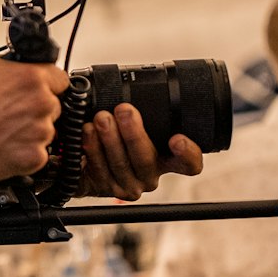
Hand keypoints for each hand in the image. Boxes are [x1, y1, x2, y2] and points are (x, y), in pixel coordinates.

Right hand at [0, 46, 68, 181]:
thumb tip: (5, 62)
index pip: (60, 79)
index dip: (46, 84)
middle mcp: (40, 104)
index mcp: (32, 77)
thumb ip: (0, 59)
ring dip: (29, 132)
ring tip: (1, 131)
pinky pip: (38, 155)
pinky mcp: (32, 159)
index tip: (37, 91)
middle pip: (53, 106)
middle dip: (35, 110)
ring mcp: (38, 133)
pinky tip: (2, 146)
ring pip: (45, 132)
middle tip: (10, 113)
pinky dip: (23, 154)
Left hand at [78, 102, 203, 199]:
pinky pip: (100, 170)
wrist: (88, 160)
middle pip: (147, 160)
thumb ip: (144, 112)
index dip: (188, 154)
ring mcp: (129, 185)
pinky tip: (88, 132)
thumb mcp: (135, 123)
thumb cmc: (118, 137)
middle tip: (123, 110)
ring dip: (110, 139)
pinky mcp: (107, 189)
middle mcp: (150, 175)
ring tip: (101, 118)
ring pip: (121, 165)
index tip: (177, 139)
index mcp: (166, 159)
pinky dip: (92, 149)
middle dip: (133, 133)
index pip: (189, 164)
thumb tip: (137, 87)